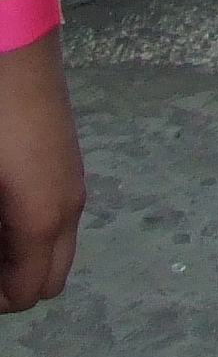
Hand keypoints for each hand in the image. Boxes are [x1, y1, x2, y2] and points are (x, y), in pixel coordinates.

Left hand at [0, 39, 83, 310]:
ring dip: (23, 256)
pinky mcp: (68, 165)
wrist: (15, 62)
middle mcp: (67, 209)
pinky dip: (31, 229)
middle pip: (49, 281)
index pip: (27, 293)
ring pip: (55, 249)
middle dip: (14, 283)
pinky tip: (4, 205)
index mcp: (43, 221)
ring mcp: (71, 185)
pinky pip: (56, 219)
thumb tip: (2, 266)